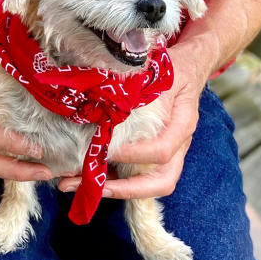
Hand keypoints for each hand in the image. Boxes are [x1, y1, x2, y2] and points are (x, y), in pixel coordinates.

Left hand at [58, 43, 206, 198]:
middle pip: (161, 182)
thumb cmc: (173, 70)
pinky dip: (108, 178)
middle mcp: (177, 146)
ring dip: (110, 188)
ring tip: (72, 184)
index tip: (106, 150)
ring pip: (146, 184)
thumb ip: (143, 88)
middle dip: (126, 190)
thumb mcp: (162, 71)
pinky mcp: (149, 154)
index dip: (133, 154)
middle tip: (94, 188)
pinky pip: (132, 174)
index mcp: (181, 125)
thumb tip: (112, 101)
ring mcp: (166, 153)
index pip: (161, 151)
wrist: (188, 69)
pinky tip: (79, 175)